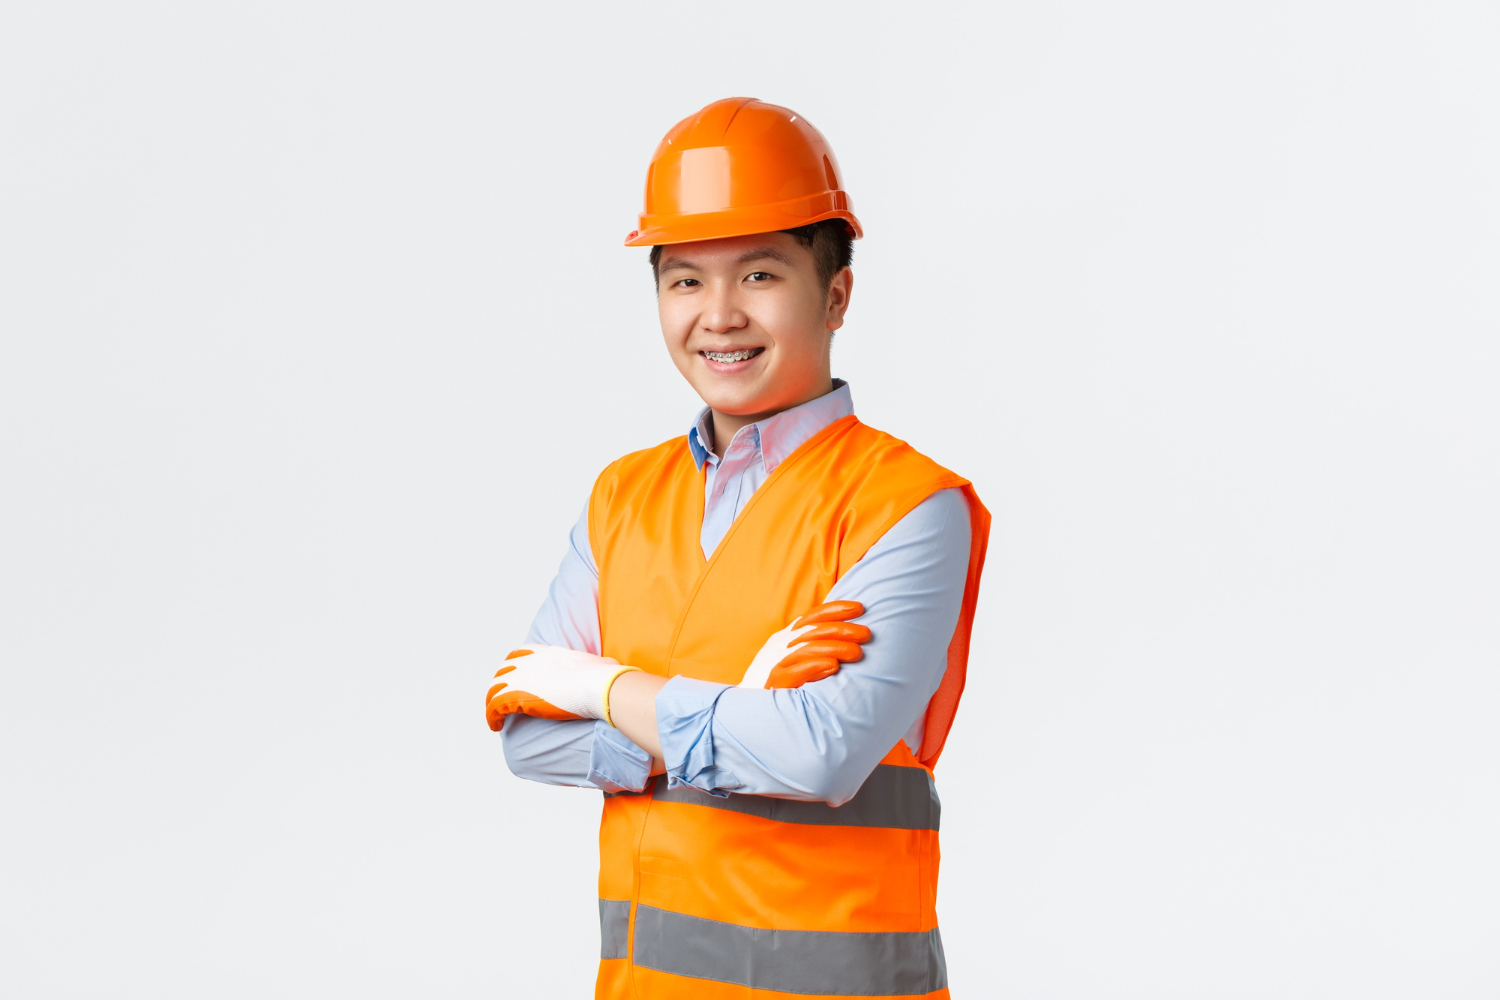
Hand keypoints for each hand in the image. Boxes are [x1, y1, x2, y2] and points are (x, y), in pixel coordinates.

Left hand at [485, 645, 639, 731]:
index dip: (514, 666)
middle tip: (503, 700)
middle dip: (500, 684)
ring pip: (494, 688)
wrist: (600, 686)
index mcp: (549, 653)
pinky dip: (491, 716)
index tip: (514, 678)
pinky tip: (495, 726)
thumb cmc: (607, 677)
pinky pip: (494, 706)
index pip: (521, 653)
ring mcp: (522, 677)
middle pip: (504, 670)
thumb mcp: (603, 664)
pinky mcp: (517, 695)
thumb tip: (613, 666)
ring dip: (493, 702)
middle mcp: (532, 661)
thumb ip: (602, 664)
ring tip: (495, 717)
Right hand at [738, 600, 871, 688]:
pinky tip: (832, 667)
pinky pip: (794, 672)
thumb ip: (812, 648)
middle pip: (814, 630)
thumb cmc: (776, 684)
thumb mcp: (791, 659)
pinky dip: (814, 666)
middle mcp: (780, 646)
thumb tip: (845, 641)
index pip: (812, 616)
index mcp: (786, 637)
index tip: (859, 608)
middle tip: (866, 634)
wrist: (746, 711)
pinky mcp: (773, 683)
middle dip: (843, 629)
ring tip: (857, 652)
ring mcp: (775, 663)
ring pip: (807, 648)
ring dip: (834, 647)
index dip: (836, 609)